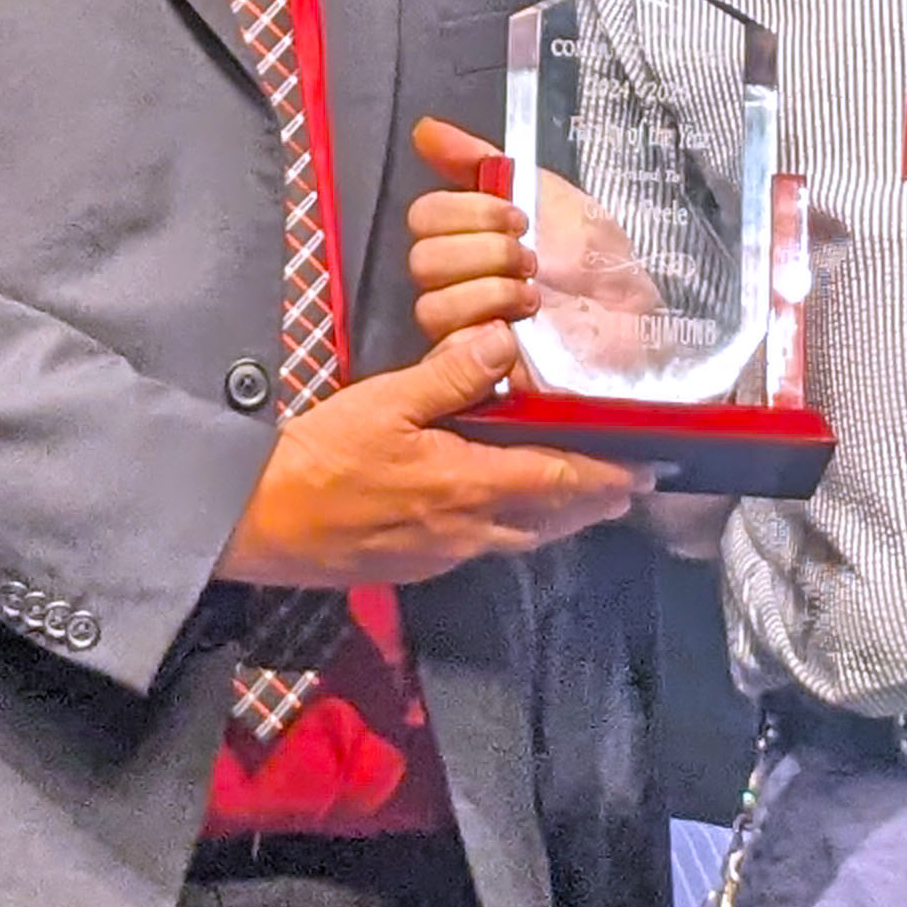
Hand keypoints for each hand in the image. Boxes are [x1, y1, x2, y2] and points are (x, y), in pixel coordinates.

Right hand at [215, 326, 637, 585]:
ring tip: (584, 500)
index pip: (560, 481)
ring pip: (521, 539)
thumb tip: (507, 339)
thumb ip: (450, 375)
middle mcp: (469, 531)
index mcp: (469, 484)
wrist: (257, 525)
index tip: (649, 470)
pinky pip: (486, 548)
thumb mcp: (384, 402)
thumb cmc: (319, 458)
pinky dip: (515, 529)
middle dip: (594, 503)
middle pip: (551, 520)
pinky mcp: (417, 568)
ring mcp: (443, 556)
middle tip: (631, 486)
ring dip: (557, 520)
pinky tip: (508, 512)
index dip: (609, 476)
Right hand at [408, 119, 661, 371]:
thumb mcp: (548, 195)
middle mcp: (456, 284)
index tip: (522, 221)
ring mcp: (464, 333)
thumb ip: (484, 162)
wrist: (640, 321)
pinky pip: (447, 356)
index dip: (471, 212)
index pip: (425, 215)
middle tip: (535, 263)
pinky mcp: (477, 378)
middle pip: (423, 260)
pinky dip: (482, 336)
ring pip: (432, 307)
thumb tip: (425, 130)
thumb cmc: (598, 260)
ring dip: (490, 294)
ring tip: (535, 300)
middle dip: (488, 252)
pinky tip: (516, 334)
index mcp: (467, 240)